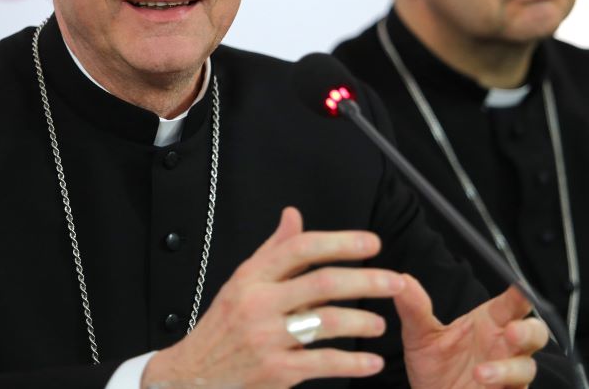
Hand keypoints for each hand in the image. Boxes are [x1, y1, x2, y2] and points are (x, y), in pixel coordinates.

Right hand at [142, 207, 406, 387]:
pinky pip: (323, 364)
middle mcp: (259, 303)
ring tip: (380, 324)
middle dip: (366, 280)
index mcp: (252, 277)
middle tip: (395, 281)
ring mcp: (266, 338)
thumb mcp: (241, 282)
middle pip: (322, 283)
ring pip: (326, 323)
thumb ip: (272, 250)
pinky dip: (353, 363)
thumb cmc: (222, 326)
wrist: (192, 375)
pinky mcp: (275, 371)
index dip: (340, 242)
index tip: (371, 244)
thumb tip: (294, 215)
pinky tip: (371, 362)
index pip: (301, 249)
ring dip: (362, 322)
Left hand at [395, 279, 548, 388]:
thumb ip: (415, 309)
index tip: (520, 288)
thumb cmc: (434, 366)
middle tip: (511, 333)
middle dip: (528, 332)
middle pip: (534, 333)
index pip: (513, 304)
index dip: (520, 295)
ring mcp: (508, 375)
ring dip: (508, 370)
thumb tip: (404, 281)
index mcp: (490, 323)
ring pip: (526, 368)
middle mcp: (504, 347)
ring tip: (480, 374)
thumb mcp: (420, 336)